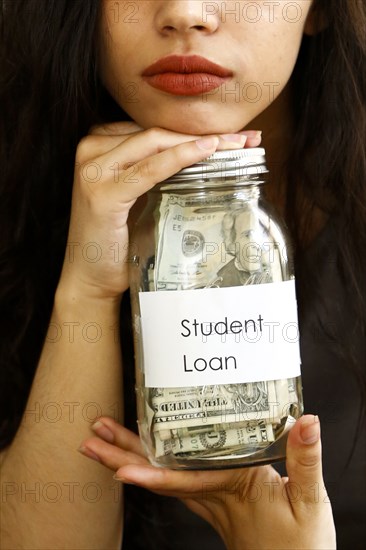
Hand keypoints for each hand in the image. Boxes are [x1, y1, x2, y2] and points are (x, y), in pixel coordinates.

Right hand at [57, 123, 261, 300]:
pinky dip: (180, 158)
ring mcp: (93, 169)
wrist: (89, 277)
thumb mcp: (138, 197)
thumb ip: (156, 173)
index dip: (195, 129)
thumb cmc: (117, 240)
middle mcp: (91, 150)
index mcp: (100, 145)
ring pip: (156, 143)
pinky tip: (206, 152)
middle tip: (246, 140)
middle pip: (158, 132)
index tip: (235, 136)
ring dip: (200, 143)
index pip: (155, 130)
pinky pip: (150, 168)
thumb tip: (206, 159)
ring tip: (237, 146)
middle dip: (206, 134)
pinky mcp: (102, 192)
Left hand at [78, 415, 335, 549]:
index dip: (153, 475)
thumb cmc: (301, 544)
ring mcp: (210, 501)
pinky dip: (153, 467)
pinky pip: (175, 483)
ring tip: (101, 441)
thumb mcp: (311, 501)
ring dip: (130, 459)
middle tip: (91, 438)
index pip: (186, 481)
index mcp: (234, 488)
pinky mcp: (213, 502)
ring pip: (162, 477)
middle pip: (160, 476)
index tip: (120, 468)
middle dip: (123, 457)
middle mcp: (214, 495)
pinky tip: (141, 457)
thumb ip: (305, 460)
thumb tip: (305, 421)